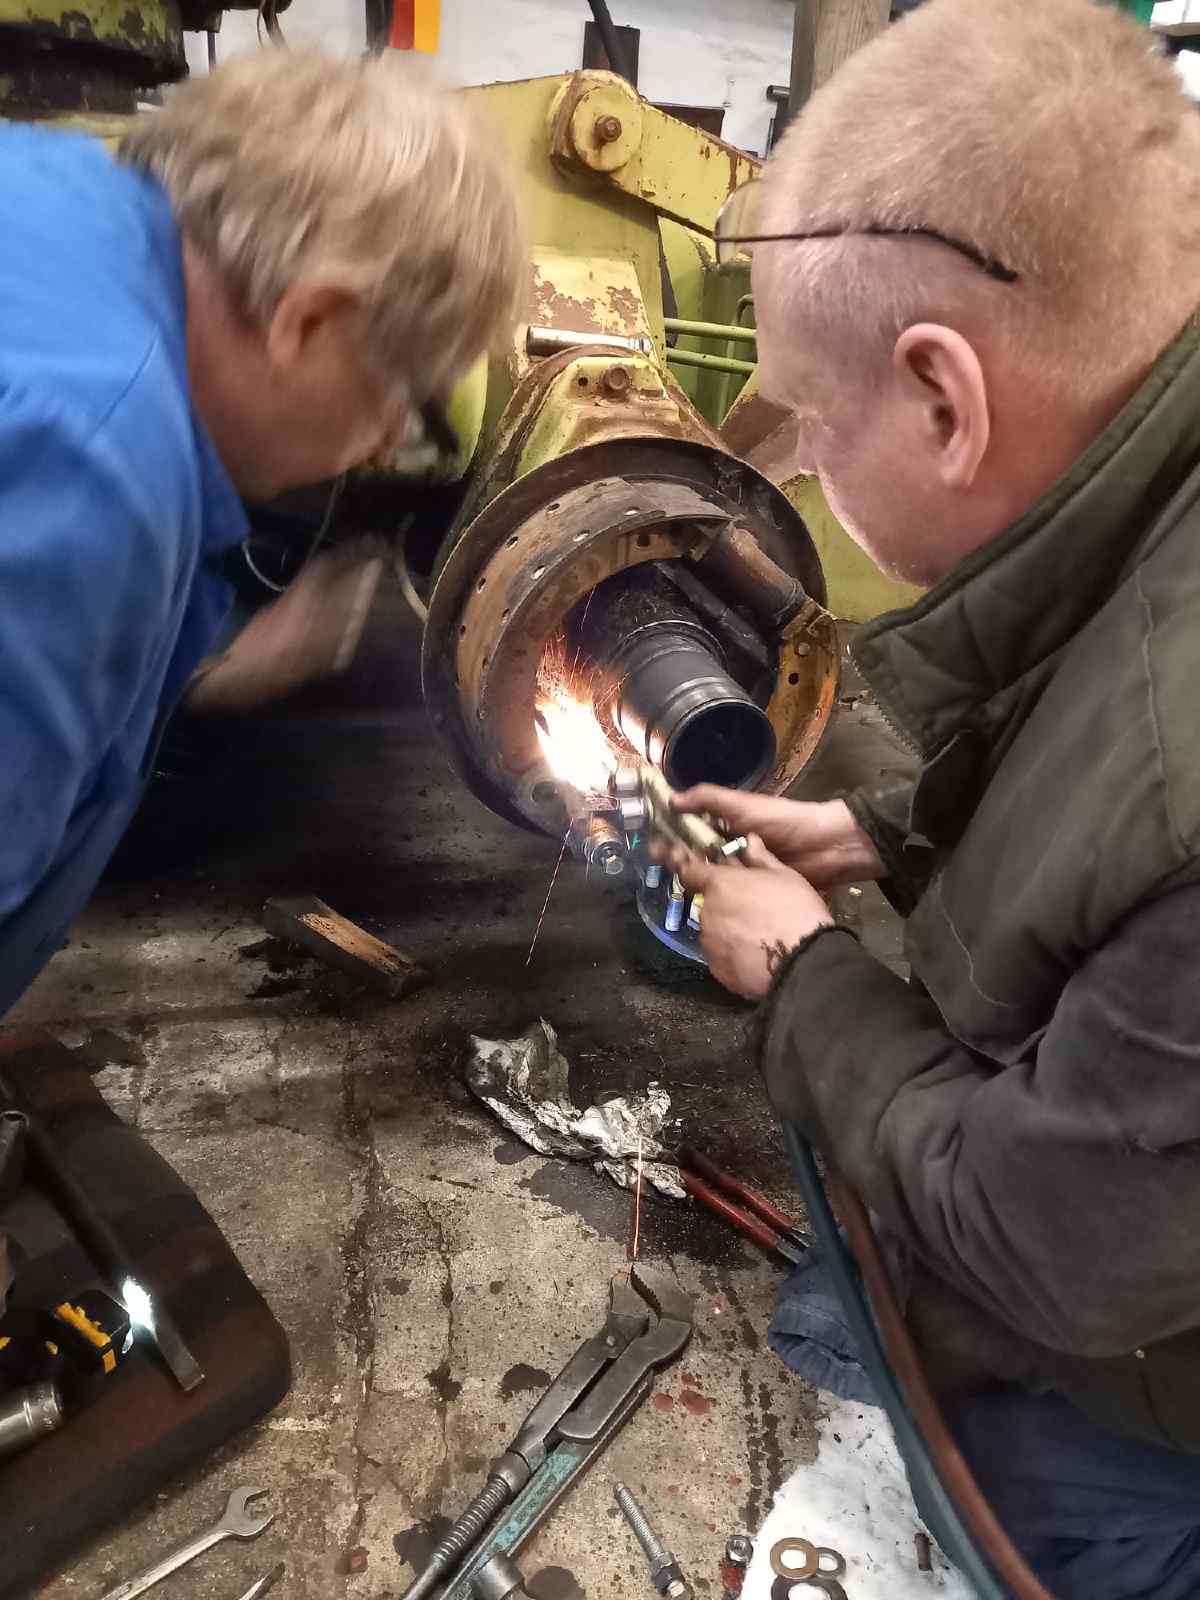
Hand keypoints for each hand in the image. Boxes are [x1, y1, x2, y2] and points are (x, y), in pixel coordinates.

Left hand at [668, 835, 833, 998]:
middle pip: (709, 903)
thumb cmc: (797, 911)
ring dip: (728, 930)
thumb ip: (760, 859)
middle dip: (726, 904)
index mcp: (720, 884)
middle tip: (753, 911)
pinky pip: (720, 956)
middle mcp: (707, 912)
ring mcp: (709, 943)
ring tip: (757, 937)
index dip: (698, 872)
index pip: (691, 872)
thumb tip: (750, 841)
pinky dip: (732, 954)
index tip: (708, 874)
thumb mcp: (785, 876)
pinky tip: (754, 956)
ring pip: (714, 931)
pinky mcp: (716, 969)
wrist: (804, 960)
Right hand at [671, 788, 883, 888]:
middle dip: (677, 856)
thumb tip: (672, 798)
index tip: (649, 839)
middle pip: (699, 853)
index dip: (672, 833)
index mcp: (729, 824)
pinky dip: (718, 897)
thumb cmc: (784, 821)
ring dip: (694, 877)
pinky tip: (701, 903)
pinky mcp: (757, 892)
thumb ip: (710, 799)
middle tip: (652, 862)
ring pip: (713, 874)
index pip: (693, 828)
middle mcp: (733, 847)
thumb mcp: (744, 805)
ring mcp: (744, 871)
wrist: (827, 848)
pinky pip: (732, 894)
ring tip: (669, 881)